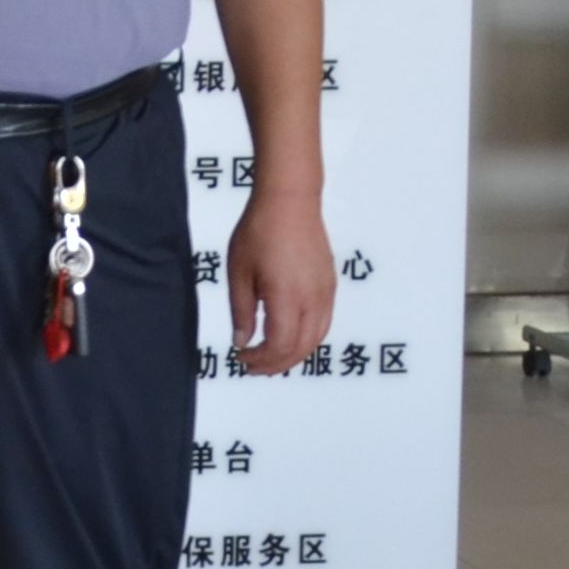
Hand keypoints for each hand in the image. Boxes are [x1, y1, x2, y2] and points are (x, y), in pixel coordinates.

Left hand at [225, 185, 334, 374]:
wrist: (290, 202)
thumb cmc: (259, 232)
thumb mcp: (238, 273)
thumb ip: (241, 311)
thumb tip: (241, 341)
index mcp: (287, 297)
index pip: (279, 345)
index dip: (260, 359)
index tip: (241, 358)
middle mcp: (313, 299)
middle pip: (301, 348)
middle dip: (276, 363)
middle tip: (253, 367)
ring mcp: (326, 292)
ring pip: (317, 338)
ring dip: (294, 354)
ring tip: (269, 357)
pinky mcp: (330, 284)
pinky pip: (323, 322)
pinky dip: (307, 338)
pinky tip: (288, 335)